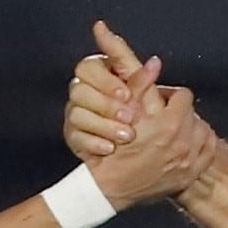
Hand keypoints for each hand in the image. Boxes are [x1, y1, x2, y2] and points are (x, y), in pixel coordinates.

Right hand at [64, 21, 149, 161]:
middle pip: (78, 88)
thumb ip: (145, 81)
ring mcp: (78, 113)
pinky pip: (74, 136)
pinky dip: (94, 142)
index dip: (106, 80)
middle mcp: (88, 91)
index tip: (126, 95)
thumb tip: (153, 62)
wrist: (141, 164)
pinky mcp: (74, 135)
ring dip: (104, 125)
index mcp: (105, 75)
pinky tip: (110, 147)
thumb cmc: (148, 129)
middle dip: (105, 104)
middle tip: (130, 117)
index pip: (91, 66)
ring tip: (126, 136)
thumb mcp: (150, 103)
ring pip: (76, 113)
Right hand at [74, 24, 215, 205]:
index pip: (183, 96)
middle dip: (180, 112)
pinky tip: (187, 143)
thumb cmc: (112, 149)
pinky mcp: (190, 176)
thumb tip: (155, 62)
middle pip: (193, 113)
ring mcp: (189, 162)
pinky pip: (208, 151)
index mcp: (169, 125)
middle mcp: (184, 144)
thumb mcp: (124, 113)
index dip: (170, 96)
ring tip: (174, 130)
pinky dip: (201, 144)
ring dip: (191, 127)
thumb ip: (140, 84)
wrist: (110, 188)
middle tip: (164, 116)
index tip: (160, 102)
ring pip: (203, 130)